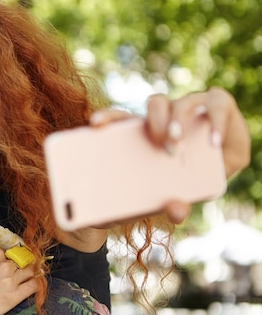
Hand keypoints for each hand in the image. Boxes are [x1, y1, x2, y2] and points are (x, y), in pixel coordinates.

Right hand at [0, 241, 36, 314]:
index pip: (9, 252)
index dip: (8, 259)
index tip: (6, 267)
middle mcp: (4, 266)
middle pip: (21, 262)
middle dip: (19, 267)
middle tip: (14, 275)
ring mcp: (10, 281)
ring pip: (30, 272)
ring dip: (30, 274)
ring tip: (27, 279)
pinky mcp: (14, 297)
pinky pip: (33, 286)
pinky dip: (36, 284)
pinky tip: (34, 285)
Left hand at [90, 88, 250, 223]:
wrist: (208, 179)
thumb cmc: (168, 188)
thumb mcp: (156, 202)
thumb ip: (157, 208)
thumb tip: (174, 211)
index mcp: (140, 133)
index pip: (120, 118)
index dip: (107, 117)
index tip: (95, 124)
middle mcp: (163, 116)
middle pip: (154, 105)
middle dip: (155, 121)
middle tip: (161, 143)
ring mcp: (190, 108)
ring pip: (180, 103)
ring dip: (178, 120)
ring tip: (178, 142)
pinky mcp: (218, 107)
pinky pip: (218, 105)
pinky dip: (217, 121)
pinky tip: (215, 142)